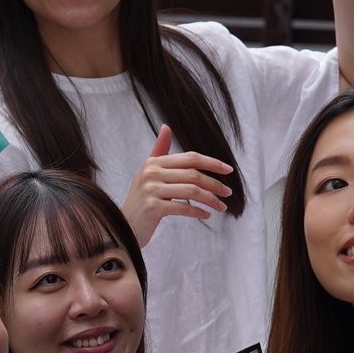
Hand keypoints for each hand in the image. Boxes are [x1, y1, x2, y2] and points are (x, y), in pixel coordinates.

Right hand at [122, 126, 233, 246]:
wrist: (125, 225)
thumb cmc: (141, 199)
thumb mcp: (149, 172)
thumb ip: (159, 151)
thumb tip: (166, 127)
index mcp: (154, 162)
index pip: (190, 158)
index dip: (212, 162)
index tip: (228, 170)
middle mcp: (151, 173)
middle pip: (193, 175)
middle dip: (215, 184)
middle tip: (227, 192)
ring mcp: (151, 190)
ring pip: (191, 191)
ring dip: (211, 199)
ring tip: (221, 207)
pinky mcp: (152, 208)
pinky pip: (183, 207)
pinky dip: (198, 212)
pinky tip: (206, 215)